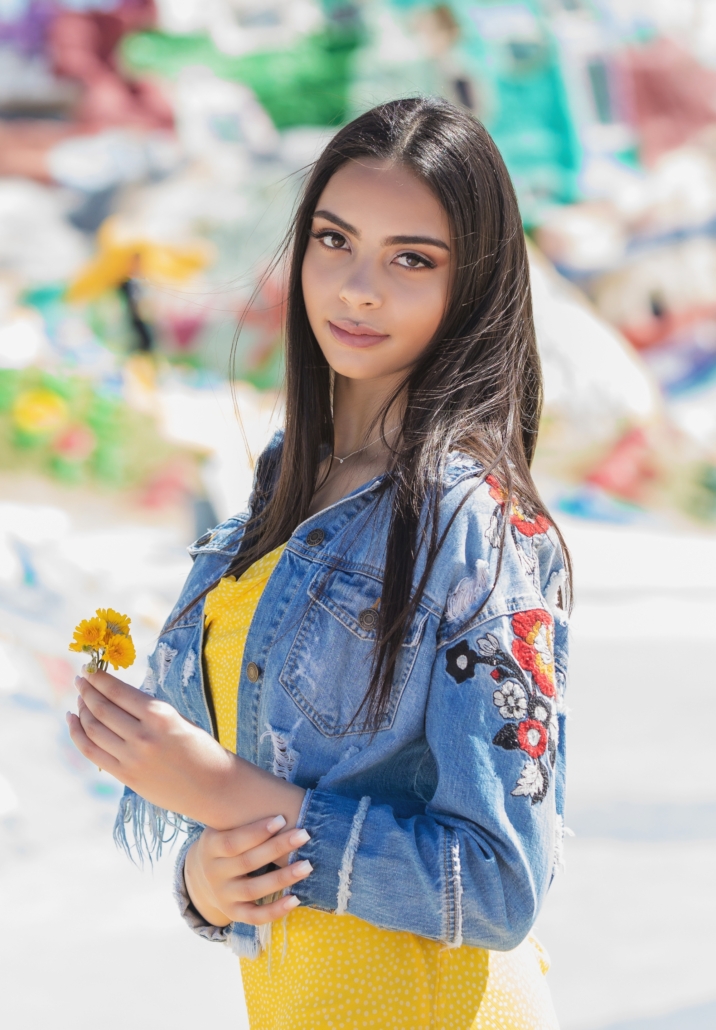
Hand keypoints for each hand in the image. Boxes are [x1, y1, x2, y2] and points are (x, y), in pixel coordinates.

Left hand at [66, 667, 303, 831]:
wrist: (214, 788)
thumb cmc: (201, 749)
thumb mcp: (179, 720)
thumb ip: (149, 711)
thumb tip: (116, 696)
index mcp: (160, 715)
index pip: (118, 692)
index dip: (98, 679)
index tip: (89, 670)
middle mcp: (143, 735)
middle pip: (101, 709)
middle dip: (86, 691)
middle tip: (79, 680)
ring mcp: (132, 758)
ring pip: (93, 729)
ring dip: (82, 711)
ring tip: (79, 700)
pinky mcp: (126, 776)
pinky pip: (92, 752)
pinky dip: (78, 735)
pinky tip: (73, 722)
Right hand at [184, 815, 312, 926]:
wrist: (202, 877)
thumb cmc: (225, 842)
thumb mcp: (223, 827)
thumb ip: (242, 818)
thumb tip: (278, 792)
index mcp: (210, 847)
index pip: (233, 841)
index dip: (257, 831)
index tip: (282, 818)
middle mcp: (214, 873)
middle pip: (248, 863)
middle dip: (278, 847)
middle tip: (305, 834)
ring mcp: (223, 896)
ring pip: (254, 890)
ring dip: (282, 878)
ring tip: (307, 865)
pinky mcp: (233, 913)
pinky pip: (255, 916)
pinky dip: (276, 910)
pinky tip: (296, 898)